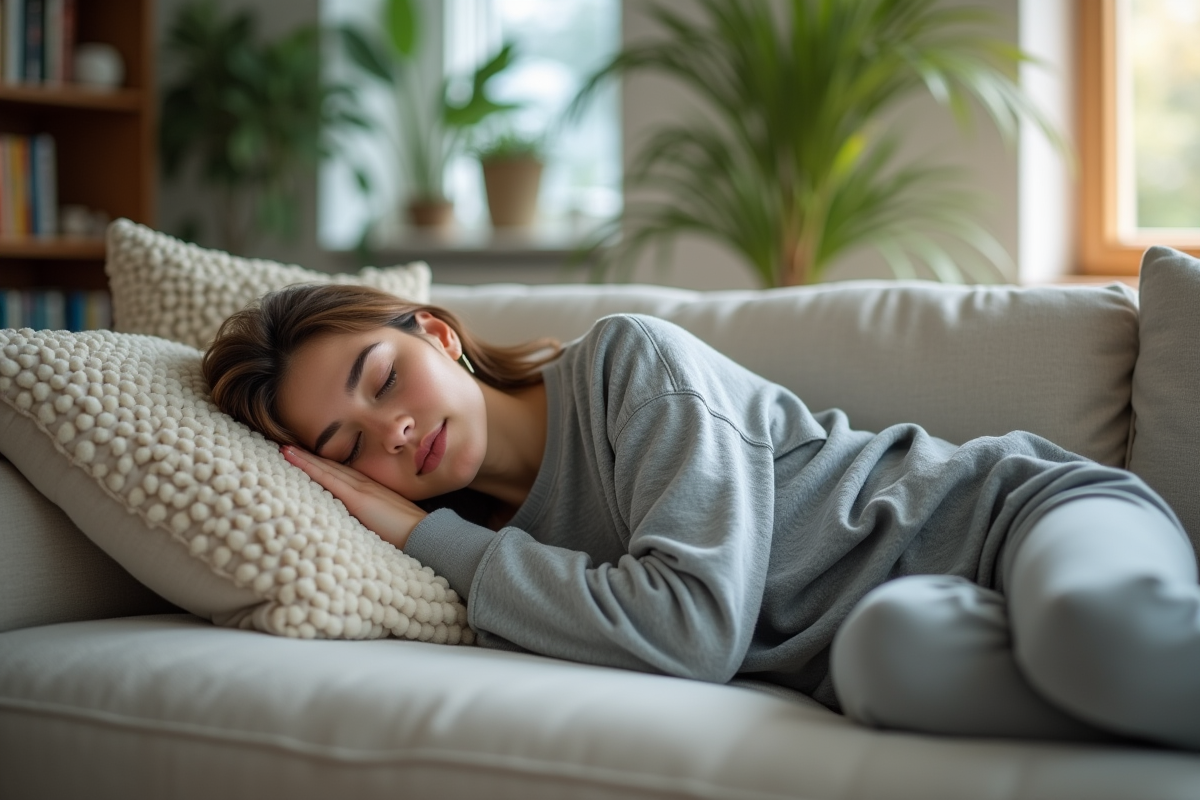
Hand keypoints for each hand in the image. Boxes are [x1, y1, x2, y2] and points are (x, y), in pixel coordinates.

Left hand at [280, 445, 426, 549]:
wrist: (427, 535)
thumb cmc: (413, 535)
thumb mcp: (390, 524)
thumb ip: (374, 520)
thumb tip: (360, 527)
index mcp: (374, 491)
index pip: (343, 475)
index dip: (324, 466)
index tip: (307, 459)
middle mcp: (366, 484)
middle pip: (333, 468)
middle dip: (310, 458)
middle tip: (287, 447)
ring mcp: (362, 489)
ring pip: (327, 469)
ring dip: (305, 459)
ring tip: (286, 450)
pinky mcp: (358, 498)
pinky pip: (327, 479)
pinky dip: (309, 467)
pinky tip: (294, 460)